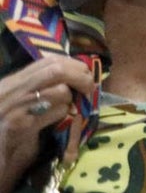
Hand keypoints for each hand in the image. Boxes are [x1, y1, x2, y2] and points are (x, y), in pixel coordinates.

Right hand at [0, 55, 96, 192]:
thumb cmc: (9, 132)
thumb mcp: (21, 103)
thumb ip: (40, 87)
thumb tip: (73, 76)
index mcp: (11, 82)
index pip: (48, 60)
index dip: (73, 65)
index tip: (85, 74)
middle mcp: (10, 90)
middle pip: (56, 70)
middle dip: (80, 77)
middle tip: (89, 88)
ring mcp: (15, 107)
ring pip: (60, 91)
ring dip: (71, 100)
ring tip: (66, 110)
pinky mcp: (21, 125)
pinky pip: (56, 112)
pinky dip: (65, 115)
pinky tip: (59, 122)